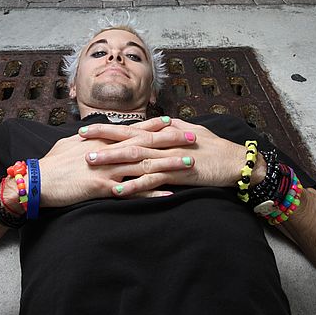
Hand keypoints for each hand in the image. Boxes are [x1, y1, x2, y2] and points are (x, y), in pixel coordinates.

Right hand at [37, 120, 196, 206]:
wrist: (36, 181)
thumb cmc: (51, 164)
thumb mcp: (70, 145)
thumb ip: (87, 140)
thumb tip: (94, 135)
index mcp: (102, 141)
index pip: (133, 130)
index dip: (155, 126)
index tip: (174, 122)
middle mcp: (108, 152)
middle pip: (146, 144)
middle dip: (172, 141)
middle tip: (194, 138)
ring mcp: (107, 169)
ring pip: (145, 165)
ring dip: (169, 164)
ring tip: (190, 164)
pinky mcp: (102, 187)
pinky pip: (133, 191)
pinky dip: (152, 192)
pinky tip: (170, 193)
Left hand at [79, 117, 264, 195]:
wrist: (236, 161)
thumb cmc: (214, 148)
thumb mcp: (191, 133)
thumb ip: (171, 129)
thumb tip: (157, 124)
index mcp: (163, 134)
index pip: (130, 130)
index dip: (107, 129)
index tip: (86, 130)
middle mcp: (163, 144)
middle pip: (127, 141)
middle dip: (102, 141)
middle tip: (78, 143)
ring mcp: (169, 159)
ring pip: (136, 159)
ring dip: (112, 161)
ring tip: (91, 164)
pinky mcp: (177, 175)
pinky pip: (152, 180)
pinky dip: (135, 185)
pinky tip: (118, 190)